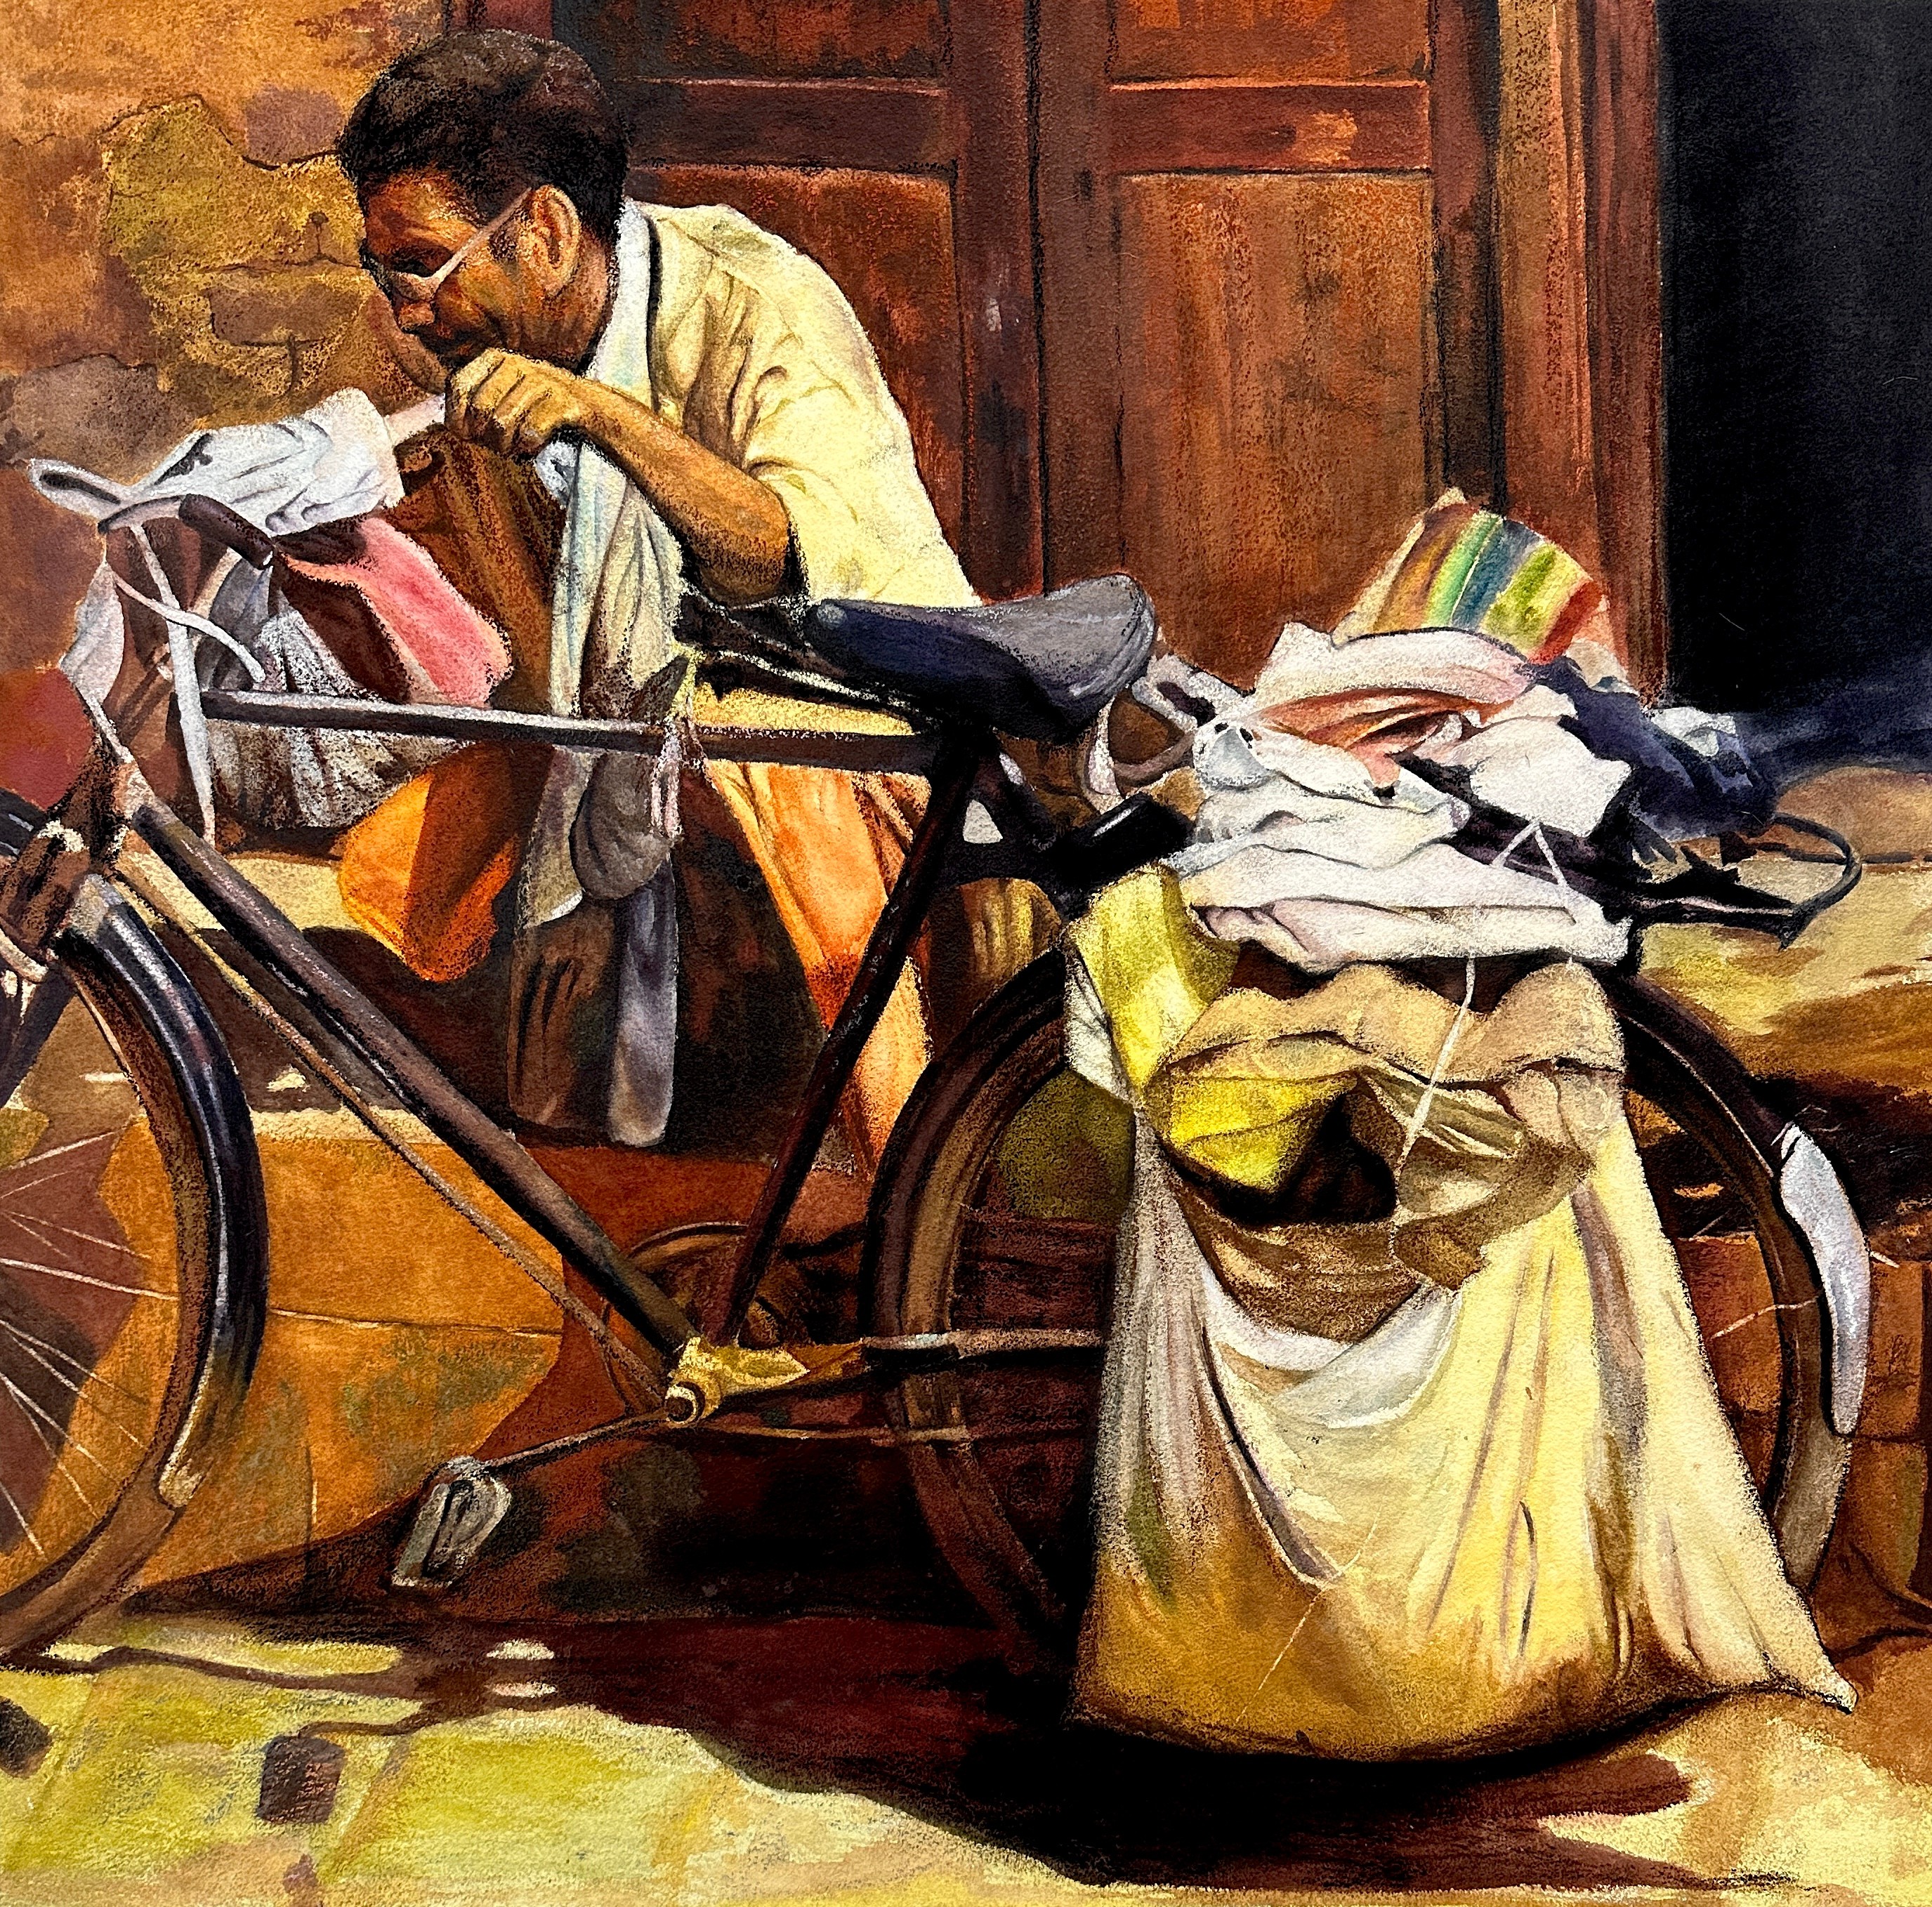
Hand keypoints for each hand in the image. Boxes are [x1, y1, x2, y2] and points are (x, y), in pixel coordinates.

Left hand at [446, 349, 598, 457]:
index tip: (471, 436)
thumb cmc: (534, 410)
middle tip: (501, 445)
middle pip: (480, 410)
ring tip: (518, 445)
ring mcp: (541, 379)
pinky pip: (530, 433)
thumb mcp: (501, 398)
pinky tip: (537, 444)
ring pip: (502, 424)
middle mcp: (515, 362)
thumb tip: (450, 426)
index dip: (459, 418)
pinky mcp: (563, 401)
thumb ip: (471, 405)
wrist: (587, 408)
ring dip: (508, 446)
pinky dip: (530, 448)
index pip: (457, 386)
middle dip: (487, 437)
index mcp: (493, 358)